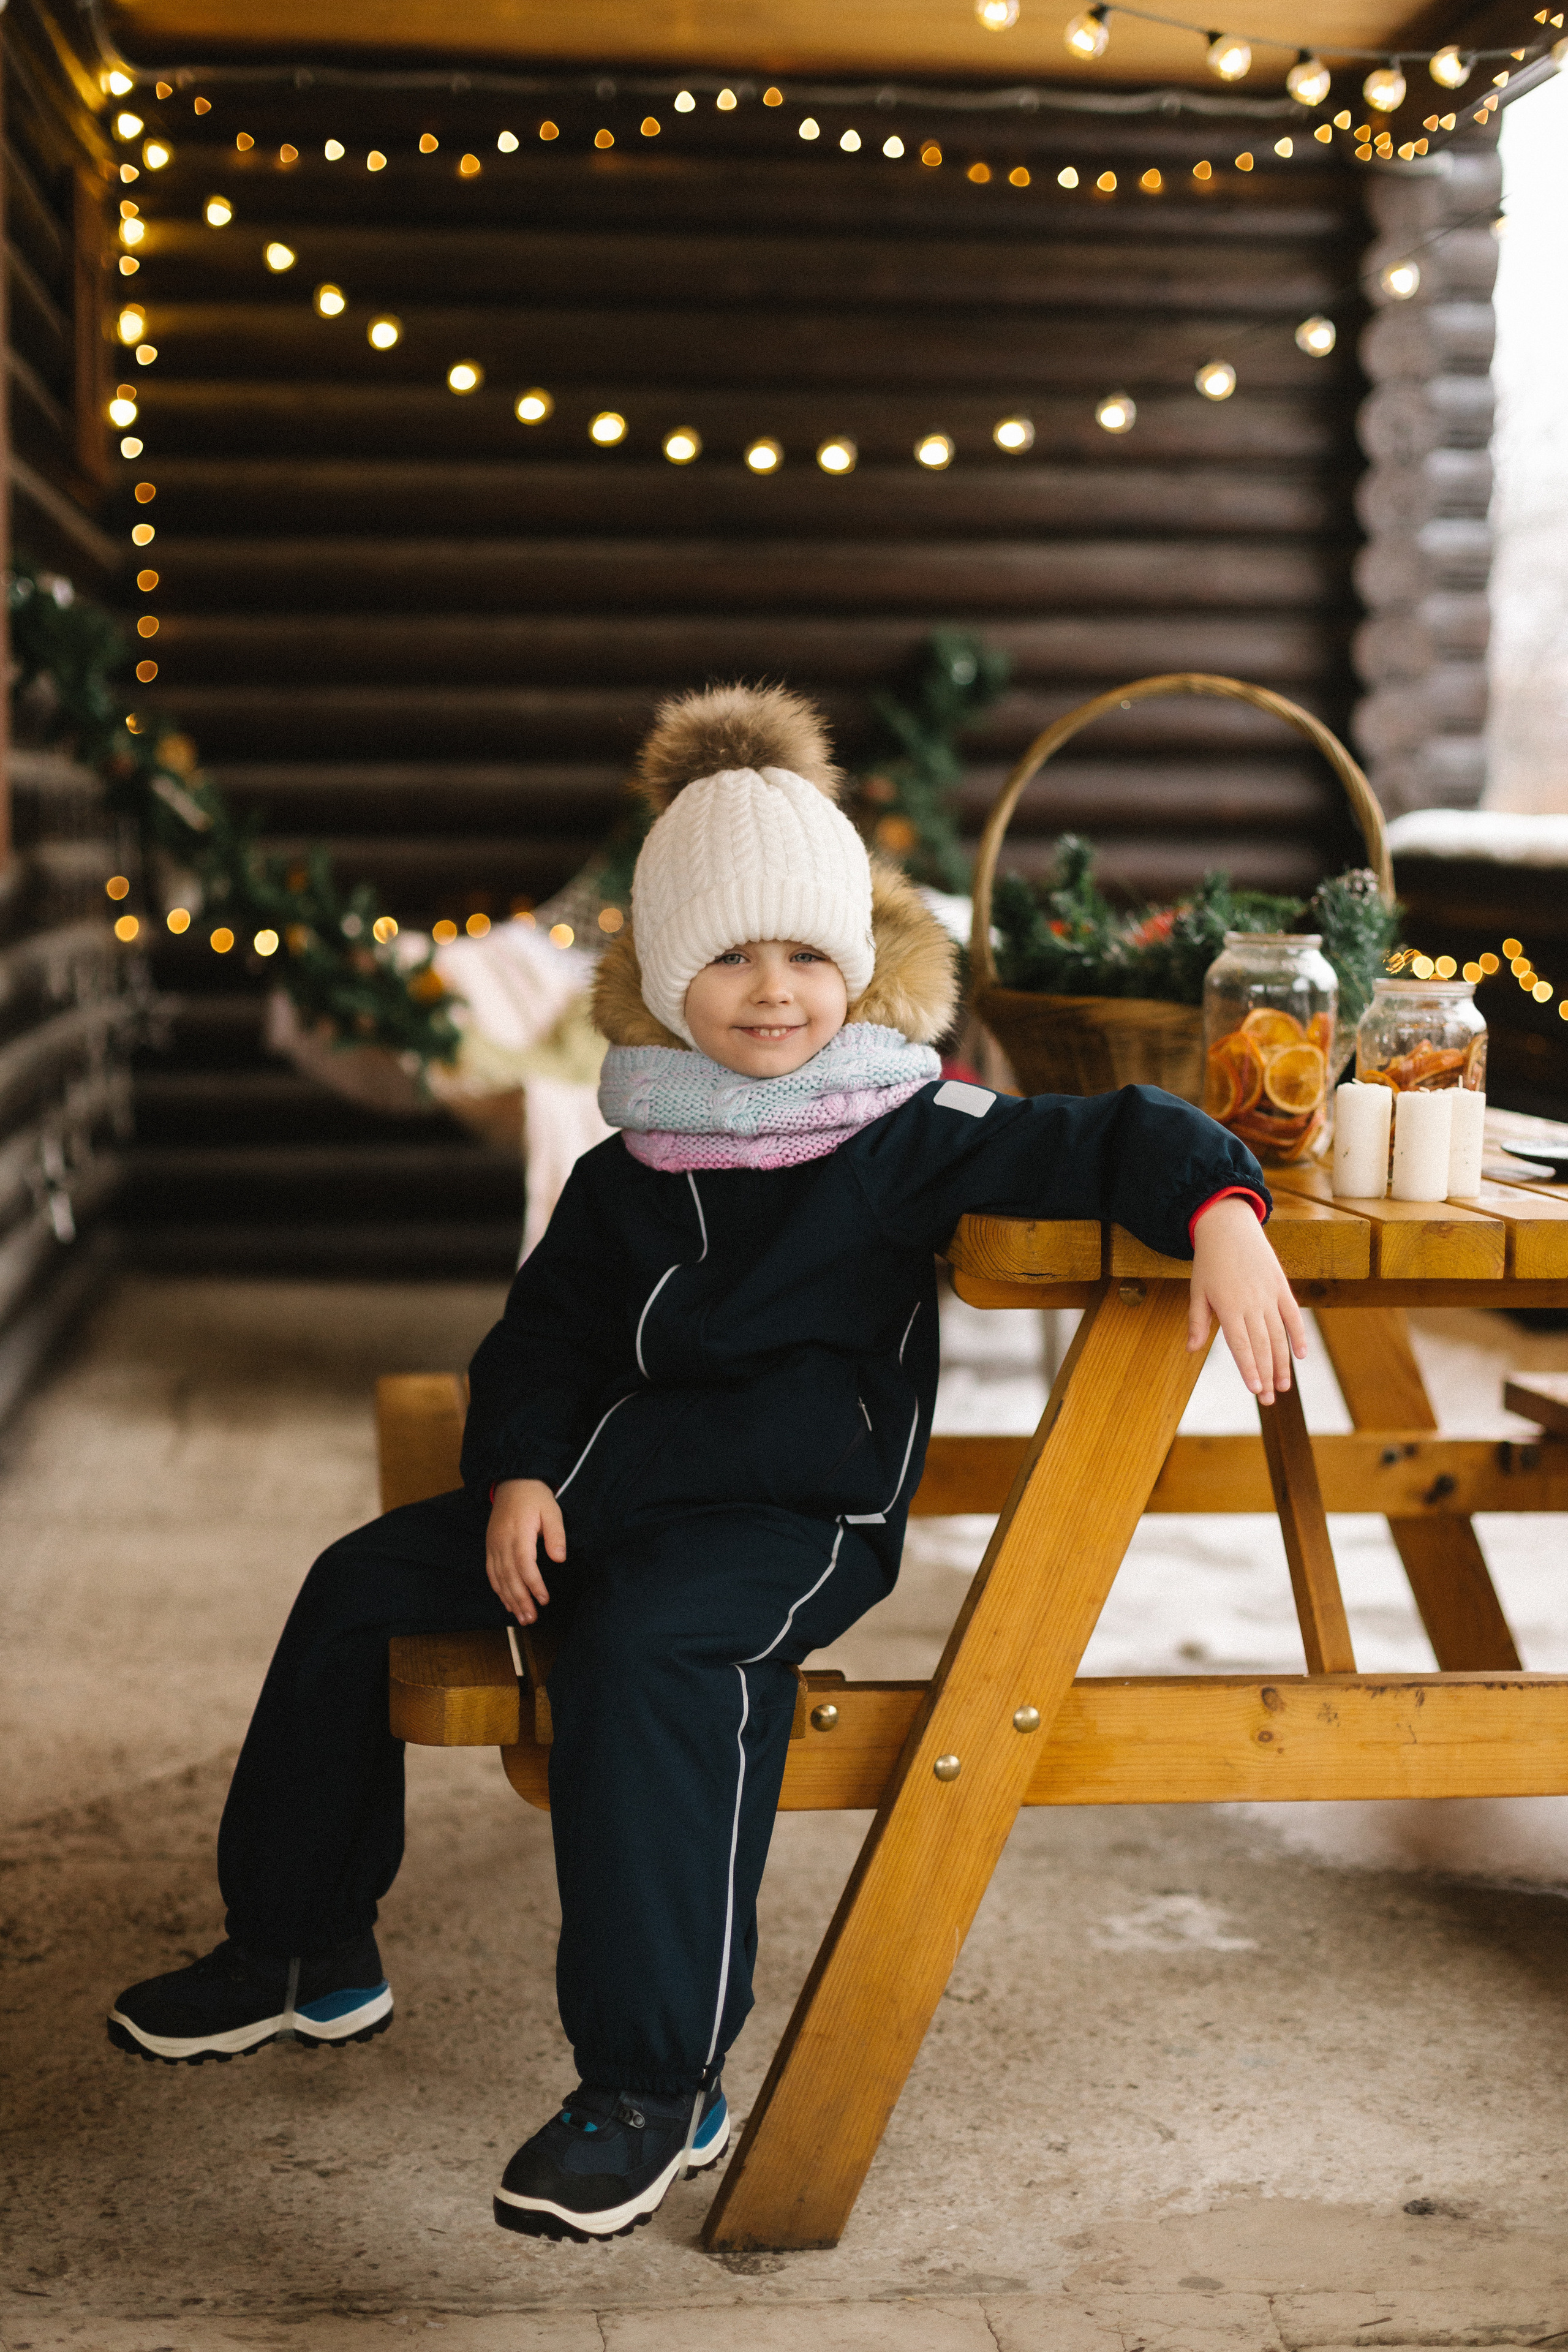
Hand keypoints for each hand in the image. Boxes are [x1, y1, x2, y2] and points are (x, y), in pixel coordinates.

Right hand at [485, 1478, 564, 1623]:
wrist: (512, 1482)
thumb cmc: (535, 1497)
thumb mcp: (552, 1510)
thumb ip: (556, 1534)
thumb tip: (560, 1558)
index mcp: (518, 1533)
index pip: (524, 1565)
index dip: (534, 1585)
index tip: (544, 1600)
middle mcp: (502, 1542)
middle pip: (509, 1576)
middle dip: (520, 1600)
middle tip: (531, 1619)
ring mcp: (493, 1545)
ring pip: (499, 1578)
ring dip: (509, 1599)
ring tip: (521, 1618)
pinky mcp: (490, 1546)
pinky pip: (491, 1572)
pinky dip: (498, 1589)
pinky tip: (507, 1602)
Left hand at [1188, 1197, 1307, 1404]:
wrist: (1228, 1226)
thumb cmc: (1209, 1262)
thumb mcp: (1197, 1290)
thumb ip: (1197, 1321)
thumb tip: (1191, 1349)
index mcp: (1229, 1307)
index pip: (1241, 1346)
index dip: (1249, 1369)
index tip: (1255, 1390)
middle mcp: (1251, 1304)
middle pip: (1262, 1346)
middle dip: (1266, 1375)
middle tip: (1269, 1399)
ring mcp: (1269, 1295)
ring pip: (1279, 1335)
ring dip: (1283, 1363)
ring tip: (1284, 1386)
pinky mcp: (1281, 1286)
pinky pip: (1293, 1315)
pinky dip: (1299, 1335)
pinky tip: (1301, 1355)